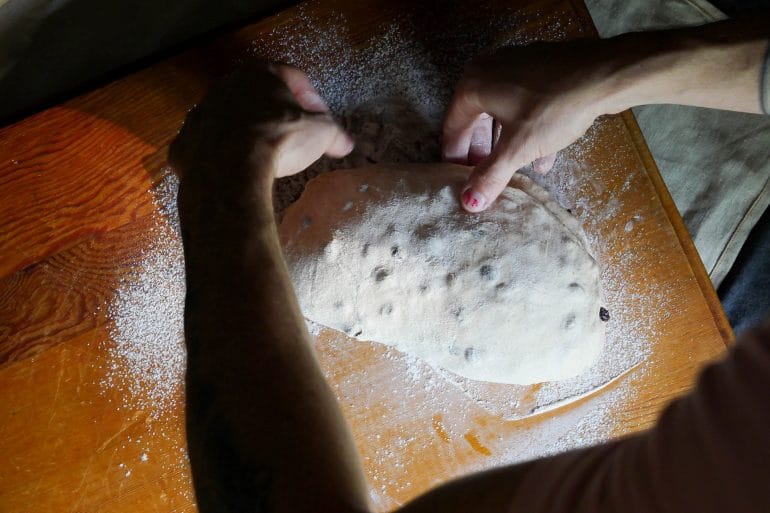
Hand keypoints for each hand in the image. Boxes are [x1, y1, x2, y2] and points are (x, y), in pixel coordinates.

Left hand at [169, 62, 353, 183]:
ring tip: (266, 155)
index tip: (321, 118)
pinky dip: (223, 155)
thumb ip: (334, 134)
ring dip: (248, 133)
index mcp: (260, 74)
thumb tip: (346, 142)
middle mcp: (227, 86)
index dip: (312, 98)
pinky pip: (208, 145)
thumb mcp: (319, 135)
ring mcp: (202, 113)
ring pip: (231, 119)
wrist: (229, 169)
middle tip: (294, 135)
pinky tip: (238, 171)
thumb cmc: (277, 140)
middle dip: (277, 114)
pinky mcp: (187, 142)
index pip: (293, 78)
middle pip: (258, 96)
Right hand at [443, 40, 614, 211]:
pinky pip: (523, 105)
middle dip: (482, 153)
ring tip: (512, 172)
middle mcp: (489, 71)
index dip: (456, 158)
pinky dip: (527, 131)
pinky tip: (542, 158)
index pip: (453, 128)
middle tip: (483, 178)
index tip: (460, 181)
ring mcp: (516, 67)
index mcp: (473, 85)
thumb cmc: (555, 108)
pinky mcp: (540, 71)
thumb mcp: (518, 149)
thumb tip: (470, 203)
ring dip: (506, 145)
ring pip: (502, 114)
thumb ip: (490, 176)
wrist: (606, 75)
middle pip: (476, 120)